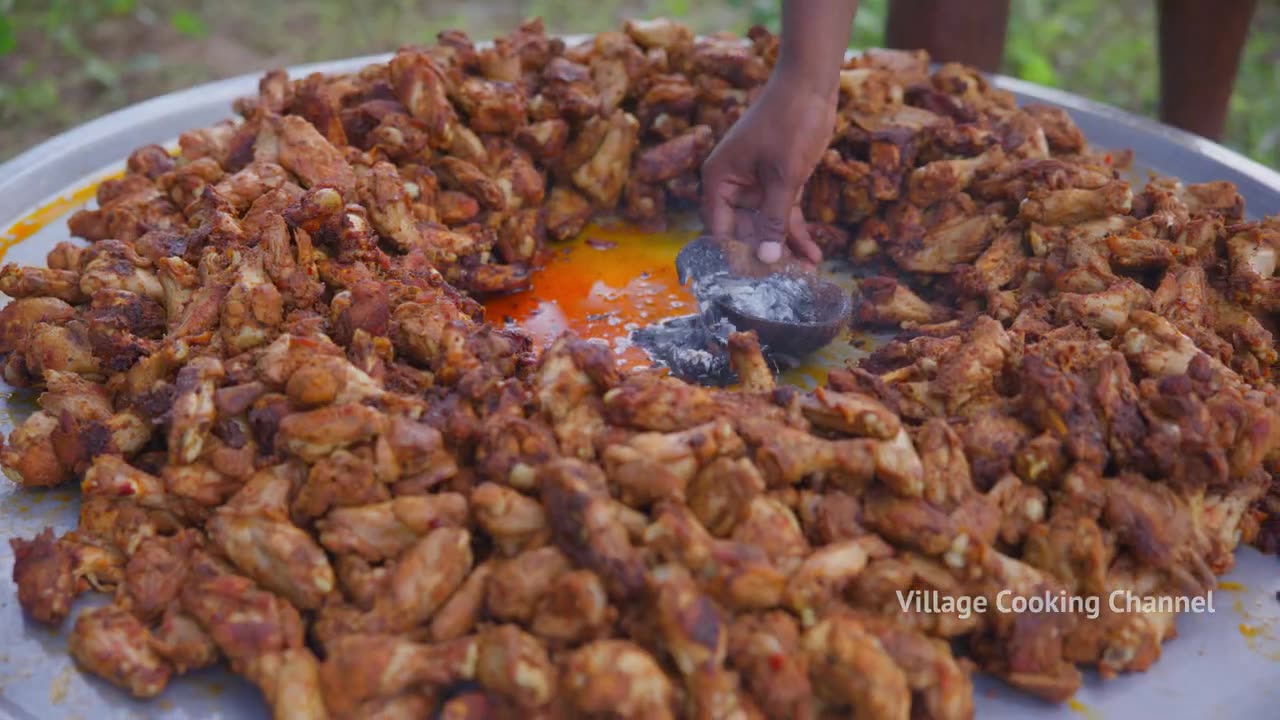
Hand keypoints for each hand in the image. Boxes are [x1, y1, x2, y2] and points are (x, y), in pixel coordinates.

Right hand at [700, 74, 836, 265]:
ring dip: (785, 249)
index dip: (733, 257)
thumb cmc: (788, 123)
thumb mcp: (783, 176)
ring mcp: (756, 186)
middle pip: (742, 233)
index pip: (718, 230)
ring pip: (767, 227)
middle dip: (763, 257)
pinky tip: (814, 254)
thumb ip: (774, 220)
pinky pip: (784, 215)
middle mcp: (732, 187)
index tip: (749, 284)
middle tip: (783, 286)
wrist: (811, 85)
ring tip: (804, 276)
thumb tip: (767, 259)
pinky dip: (797, 233)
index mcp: (719, 181)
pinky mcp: (779, 183)